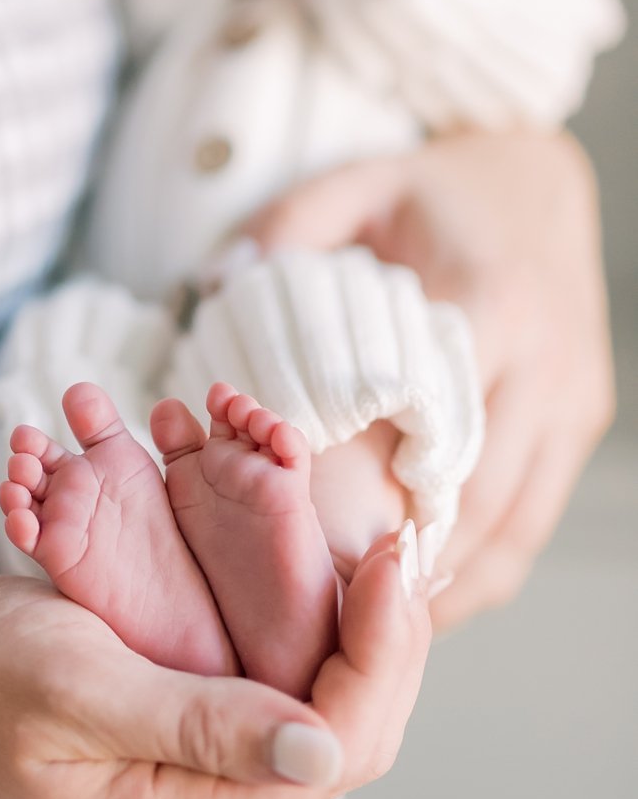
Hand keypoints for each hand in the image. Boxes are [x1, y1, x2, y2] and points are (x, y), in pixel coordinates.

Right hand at [0, 546, 429, 798]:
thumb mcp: (80, 690)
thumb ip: (197, 724)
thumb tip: (322, 750)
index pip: (331, 750)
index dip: (379, 657)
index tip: (393, 563)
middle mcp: (200, 785)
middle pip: (340, 721)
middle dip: (382, 635)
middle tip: (400, 547)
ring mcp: (192, 744)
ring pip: (313, 687)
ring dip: (347, 614)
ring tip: (374, 544)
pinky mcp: (178, 696)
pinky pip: (266, 656)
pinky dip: (297, 598)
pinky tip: (313, 551)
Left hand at [243, 131, 613, 627]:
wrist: (539, 175)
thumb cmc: (436, 187)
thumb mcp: (357, 184)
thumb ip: (289, 229)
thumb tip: (218, 282)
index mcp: (490, 304)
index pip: (438, 430)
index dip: (387, 504)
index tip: (328, 558)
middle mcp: (546, 363)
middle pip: (481, 497)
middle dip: (412, 566)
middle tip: (338, 616)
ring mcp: (571, 399)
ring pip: (517, 523)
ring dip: (452, 580)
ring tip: (378, 623)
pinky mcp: (579, 419)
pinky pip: (536, 512)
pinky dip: (485, 558)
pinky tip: (428, 586)